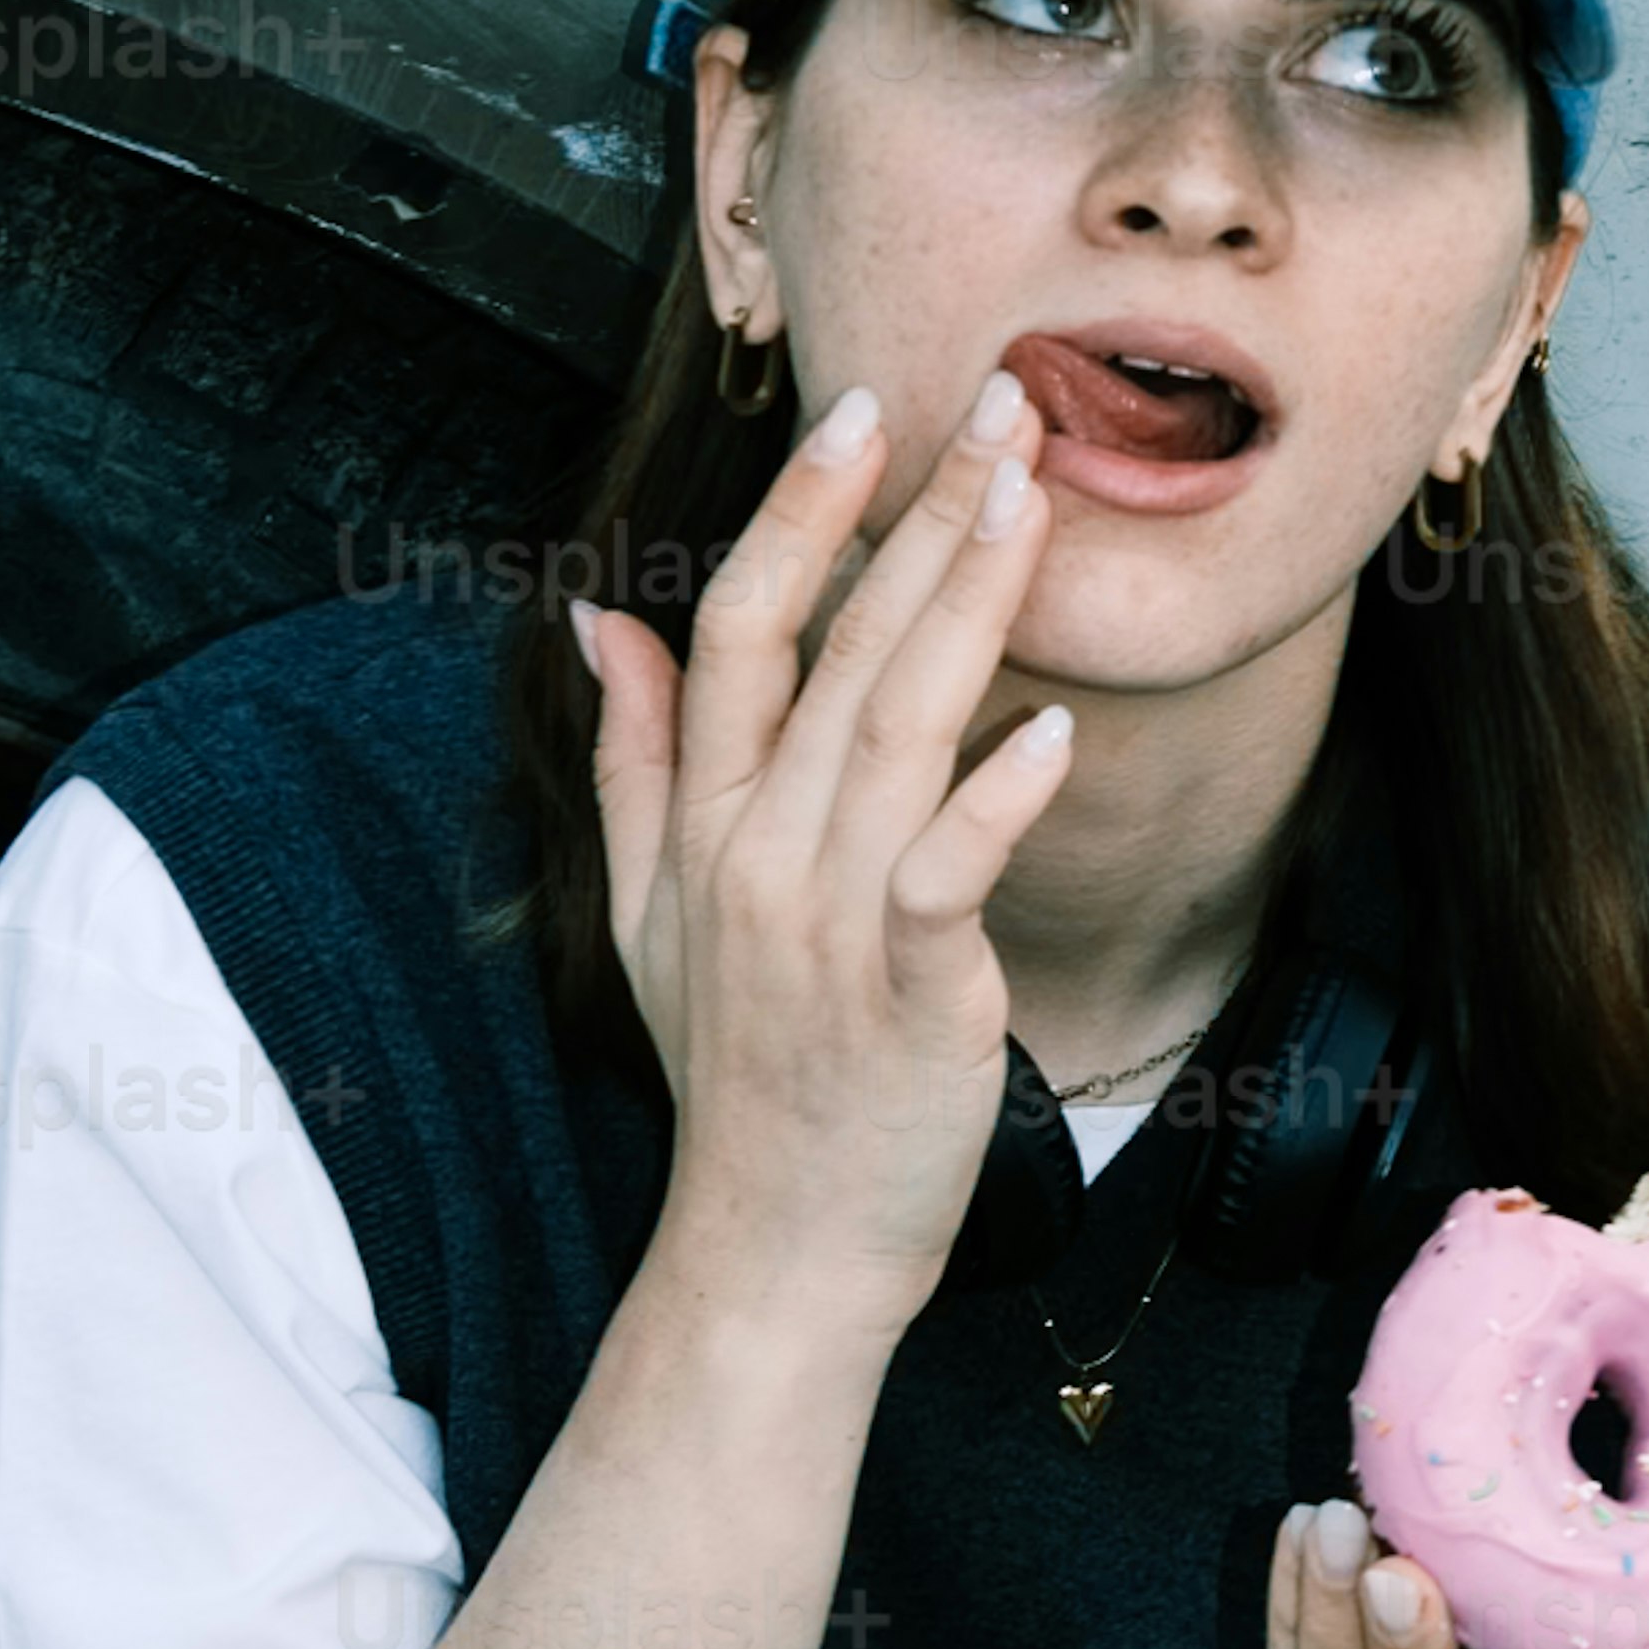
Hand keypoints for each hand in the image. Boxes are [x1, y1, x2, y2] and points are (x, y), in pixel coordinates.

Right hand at [569, 375, 1070, 1329]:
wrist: (776, 1245)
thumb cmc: (736, 1072)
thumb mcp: (643, 910)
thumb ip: (633, 756)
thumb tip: (598, 618)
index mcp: (700, 821)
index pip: (740, 626)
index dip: (799, 510)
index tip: (863, 408)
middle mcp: (755, 852)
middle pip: (838, 649)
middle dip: (921, 515)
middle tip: (1006, 403)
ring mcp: (827, 921)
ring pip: (898, 728)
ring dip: (967, 604)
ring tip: (1030, 497)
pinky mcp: (910, 994)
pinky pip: (947, 878)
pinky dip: (994, 801)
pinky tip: (1050, 732)